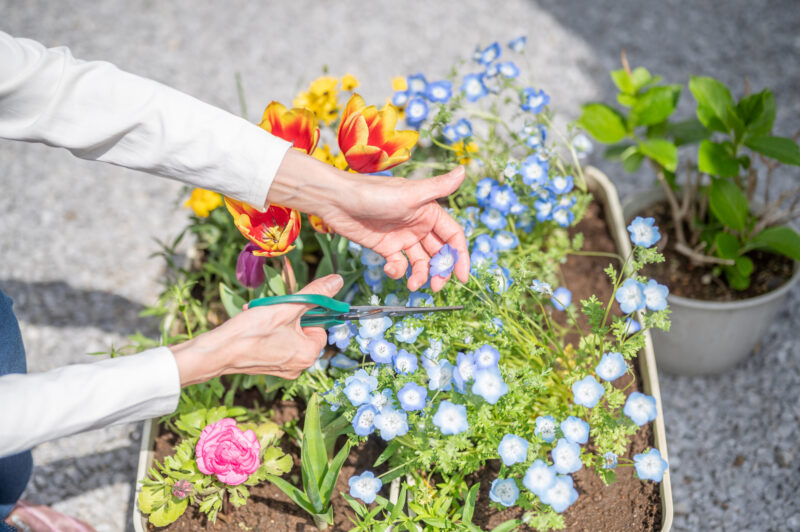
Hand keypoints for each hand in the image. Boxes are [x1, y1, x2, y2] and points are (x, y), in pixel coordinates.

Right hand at [170, 274, 342, 385]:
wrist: (217, 352)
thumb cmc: (252, 331)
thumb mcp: (287, 306)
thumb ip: (315, 294)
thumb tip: (337, 281)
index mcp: (308, 355)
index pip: (320, 326)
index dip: (305, 312)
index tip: (288, 307)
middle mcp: (299, 366)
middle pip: (303, 330)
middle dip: (287, 315)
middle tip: (272, 310)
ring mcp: (282, 369)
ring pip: (287, 335)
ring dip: (275, 320)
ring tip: (258, 316)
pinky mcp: (268, 368)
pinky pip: (275, 344)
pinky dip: (267, 332)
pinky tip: (251, 325)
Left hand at [268, 150, 469, 291]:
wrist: (337, 201)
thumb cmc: (374, 193)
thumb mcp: (410, 193)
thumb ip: (439, 187)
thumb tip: (464, 171)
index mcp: (428, 212)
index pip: (453, 237)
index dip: (460, 256)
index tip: (463, 277)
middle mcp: (418, 225)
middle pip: (438, 253)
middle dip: (440, 271)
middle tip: (436, 286)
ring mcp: (401, 237)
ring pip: (420, 262)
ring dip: (420, 275)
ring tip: (414, 285)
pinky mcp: (384, 247)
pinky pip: (398, 264)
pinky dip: (398, 271)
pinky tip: (391, 270)